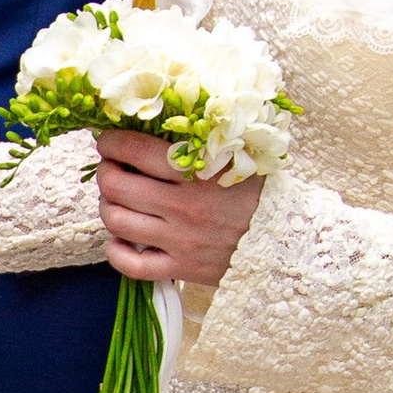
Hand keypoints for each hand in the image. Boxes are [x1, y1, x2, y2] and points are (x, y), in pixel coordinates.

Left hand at [93, 126, 263, 284]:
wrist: (287, 240)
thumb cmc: (257, 193)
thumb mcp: (234, 157)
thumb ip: (197, 142)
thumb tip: (153, 125)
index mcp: (197, 171)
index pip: (135, 149)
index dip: (111, 142)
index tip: (107, 141)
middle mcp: (183, 206)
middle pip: (116, 185)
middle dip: (105, 172)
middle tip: (110, 168)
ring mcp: (180, 240)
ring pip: (116, 221)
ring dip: (106, 207)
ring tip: (115, 200)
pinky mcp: (181, 268)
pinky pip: (131, 265)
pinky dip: (115, 251)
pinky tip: (119, 239)